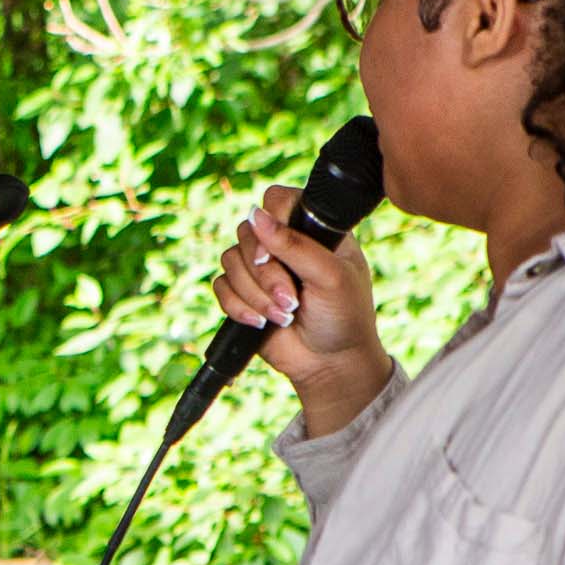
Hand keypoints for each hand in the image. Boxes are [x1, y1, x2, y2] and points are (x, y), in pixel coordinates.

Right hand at [212, 185, 394, 425]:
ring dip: (256, 295)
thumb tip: (257, 215)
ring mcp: (260, 269)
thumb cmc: (344, 317)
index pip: (278, 200)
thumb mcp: (330, 277)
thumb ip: (296, 245)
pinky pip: (221, 287)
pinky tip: (262, 323)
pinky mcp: (242, 293)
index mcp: (312, 230)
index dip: (271, 219)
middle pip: (248, 233)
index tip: (276, 248)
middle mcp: (283, 244)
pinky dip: (239, 307)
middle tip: (291, 298)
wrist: (330, 364)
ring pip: (230, 261)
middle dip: (265, 273)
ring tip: (285, 315)